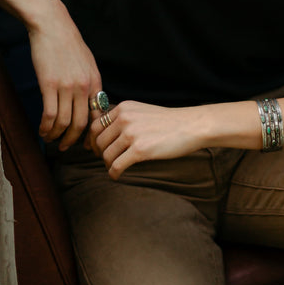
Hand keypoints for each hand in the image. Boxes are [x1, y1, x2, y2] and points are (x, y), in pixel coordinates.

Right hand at [28, 6, 102, 149]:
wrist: (53, 26)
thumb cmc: (68, 43)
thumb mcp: (87, 63)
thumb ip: (90, 82)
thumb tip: (90, 101)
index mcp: (95, 82)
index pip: (97, 116)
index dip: (91, 134)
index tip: (85, 144)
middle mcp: (84, 87)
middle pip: (80, 124)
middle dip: (72, 141)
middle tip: (65, 147)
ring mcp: (67, 87)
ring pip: (64, 123)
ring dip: (55, 136)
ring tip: (49, 139)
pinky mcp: (49, 85)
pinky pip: (49, 114)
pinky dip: (45, 127)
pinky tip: (42, 130)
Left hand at [87, 101, 207, 178]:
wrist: (192, 125)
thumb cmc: (169, 121)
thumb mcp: (142, 111)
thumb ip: (123, 118)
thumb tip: (102, 132)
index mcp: (123, 108)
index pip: (95, 125)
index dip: (92, 140)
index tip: (94, 149)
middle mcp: (124, 118)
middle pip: (98, 141)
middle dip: (99, 153)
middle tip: (106, 160)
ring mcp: (131, 134)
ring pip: (106, 155)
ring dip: (108, 164)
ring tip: (115, 168)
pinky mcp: (140, 150)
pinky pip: (116, 166)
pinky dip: (114, 174)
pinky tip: (117, 176)